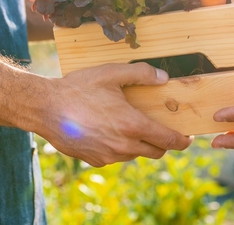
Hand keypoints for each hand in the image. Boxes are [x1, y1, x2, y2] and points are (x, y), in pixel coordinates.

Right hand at [42, 63, 192, 166]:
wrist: (45, 108)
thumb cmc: (79, 88)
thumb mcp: (112, 73)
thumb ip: (141, 73)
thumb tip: (163, 78)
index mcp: (132, 125)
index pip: (169, 141)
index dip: (183, 140)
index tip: (188, 136)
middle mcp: (123, 146)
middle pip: (156, 152)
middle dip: (163, 142)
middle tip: (161, 128)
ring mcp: (108, 156)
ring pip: (135, 155)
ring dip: (139, 144)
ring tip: (131, 125)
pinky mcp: (95, 160)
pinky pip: (115, 157)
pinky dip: (119, 147)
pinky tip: (109, 130)